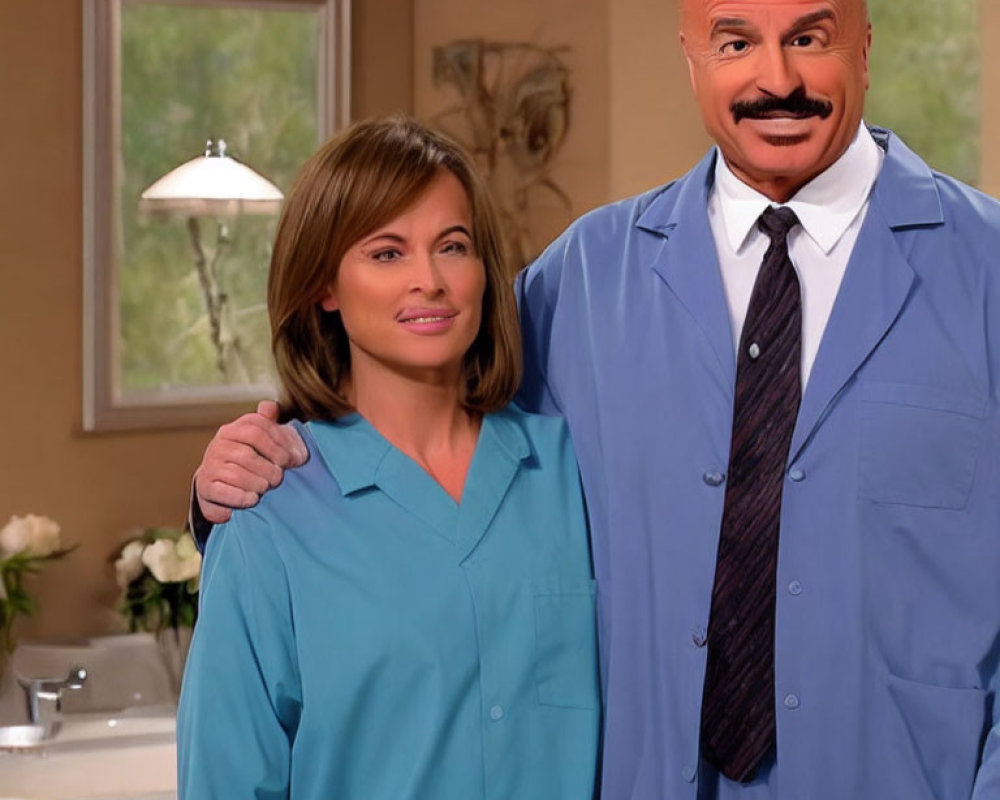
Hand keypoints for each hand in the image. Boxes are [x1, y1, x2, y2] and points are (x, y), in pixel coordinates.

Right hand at [194, 401, 308, 523]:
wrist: (220, 487)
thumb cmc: (249, 462)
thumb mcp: (261, 441)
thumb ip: (269, 424)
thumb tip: (272, 407)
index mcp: (234, 429)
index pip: (258, 428)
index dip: (280, 443)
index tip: (295, 459)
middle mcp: (219, 444)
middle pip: (248, 453)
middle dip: (269, 468)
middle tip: (280, 478)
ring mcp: (210, 464)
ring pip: (236, 474)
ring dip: (258, 483)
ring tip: (267, 488)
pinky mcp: (205, 486)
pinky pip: (223, 491)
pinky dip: (241, 497)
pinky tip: (253, 499)